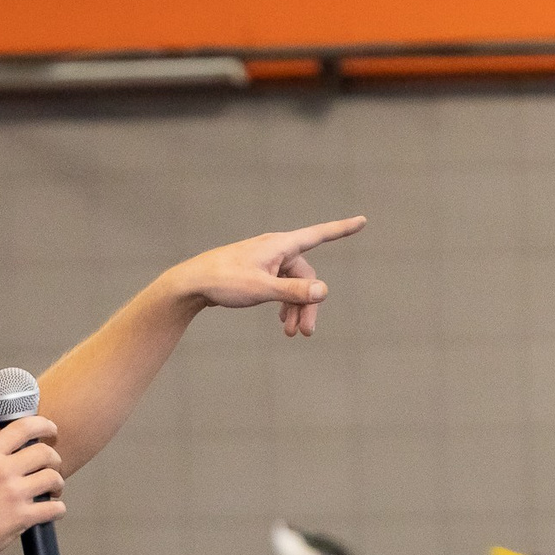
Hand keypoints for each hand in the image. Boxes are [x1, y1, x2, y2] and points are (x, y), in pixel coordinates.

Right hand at [0, 413, 62, 554]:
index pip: (22, 428)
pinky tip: (52, 510)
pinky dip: (58, 509)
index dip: (44, 425)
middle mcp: (2, 470)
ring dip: (58, 484)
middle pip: (45, 453)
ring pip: (54, 478)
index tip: (51, 430)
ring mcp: (14, 493)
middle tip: (52, 467)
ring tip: (52, 490)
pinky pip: (54, 508)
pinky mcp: (23, 516)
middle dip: (54, 460)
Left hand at [164, 217, 368, 335]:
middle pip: (307, 276)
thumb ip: (294, 291)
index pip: (318, 235)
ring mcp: (267, 261)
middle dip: (308, 305)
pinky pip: (282, 287)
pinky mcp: (258, 272)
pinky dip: (285, 304)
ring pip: (294, 286)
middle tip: (305, 334)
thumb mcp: (262, 289)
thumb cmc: (224, 281)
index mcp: (280, 245)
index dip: (341, 229)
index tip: (362, 221)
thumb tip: (323, 291)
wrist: (192, 283)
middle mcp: (276, 250)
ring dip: (296, 309)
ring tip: (290, 334)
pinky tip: (281, 322)